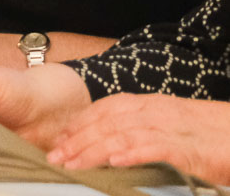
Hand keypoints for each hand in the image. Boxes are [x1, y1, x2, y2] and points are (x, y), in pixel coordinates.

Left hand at [48, 93, 229, 179]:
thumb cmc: (212, 136)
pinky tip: (114, 162)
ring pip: (123, 135)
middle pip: (108, 122)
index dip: (81, 123)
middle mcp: (157, 111)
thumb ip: (144, 131)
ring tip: (73, 163)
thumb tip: (115, 145)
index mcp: (152, 104)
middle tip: (56, 156)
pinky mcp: (189, 148)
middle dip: (78, 140)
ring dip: (94, 150)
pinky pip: (154, 147)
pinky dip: (132, 153)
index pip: (106, 109)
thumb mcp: (172, 127)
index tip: (61, 139)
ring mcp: (172, 128)